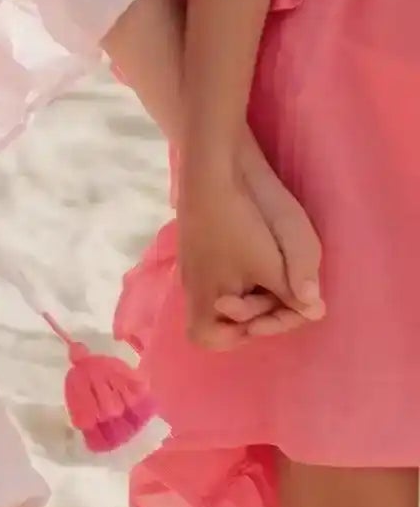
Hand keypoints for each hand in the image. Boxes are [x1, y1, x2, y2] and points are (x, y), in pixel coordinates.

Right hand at [178, 168, 317, 350]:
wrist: (211, 167)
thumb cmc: (237, 223)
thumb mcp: (271, 263)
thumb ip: (293, 294)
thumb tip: (316, 312)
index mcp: (202, 297)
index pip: (209, 339)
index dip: (239, 335)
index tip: (269, 314)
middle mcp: (191, 283)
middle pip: (220, 317)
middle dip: (255, 311)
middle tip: (281, 293)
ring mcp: (192, 261)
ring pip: (224, 292)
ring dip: (252, 290)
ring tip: (273, 271)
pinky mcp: (199, 242)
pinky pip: (222, 271)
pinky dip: (244, 272)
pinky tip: (261, 254)